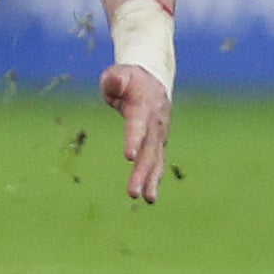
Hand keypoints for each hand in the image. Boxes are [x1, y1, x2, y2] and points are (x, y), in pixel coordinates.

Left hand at [99, 64, 171, 203]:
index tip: (128, 157)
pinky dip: (154, 178)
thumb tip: (113, 83)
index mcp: (143, 108)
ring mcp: (159, 135)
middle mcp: (156, 125)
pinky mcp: (158, 142)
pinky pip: (157, 162)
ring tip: (147, 199)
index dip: (134, 140)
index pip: (138, 126)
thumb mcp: (119, 74)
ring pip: (156, 160)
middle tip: (133, 192)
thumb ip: (115, 80)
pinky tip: (149, 195)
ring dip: (151, 180)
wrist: (153, 80)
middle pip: (148, 151)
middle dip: (141, 173)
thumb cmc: (129, 78)